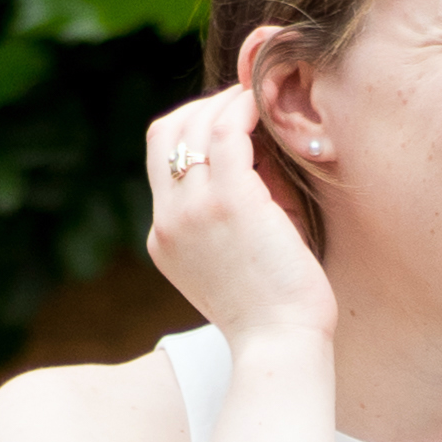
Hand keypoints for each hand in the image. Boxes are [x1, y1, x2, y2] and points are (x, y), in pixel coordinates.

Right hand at [143, 80, 332, 349]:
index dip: (193, 130)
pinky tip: (266, 106)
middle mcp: (168, 221)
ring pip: (194, 126)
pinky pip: (228, 133)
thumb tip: (261, 145)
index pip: (161, 161)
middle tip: (243, 103)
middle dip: (202, 108)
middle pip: (165, 133)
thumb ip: (240, 201)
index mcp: (164, 238)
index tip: (229, 123)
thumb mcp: (242, 250)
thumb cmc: (276, 305)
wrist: (280, 343)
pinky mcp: (229, 203)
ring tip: (258, 97)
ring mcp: (193, 211)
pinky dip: (245, 110)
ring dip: (227, 103)